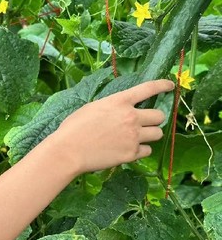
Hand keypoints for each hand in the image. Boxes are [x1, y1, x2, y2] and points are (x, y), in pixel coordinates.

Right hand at [55, 79, 174, 173]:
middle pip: (159, 116)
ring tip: (136, 138)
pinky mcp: (131, 154)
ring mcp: (133, 136)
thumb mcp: (92, 107)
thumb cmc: (73, 128)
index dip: (163, 86)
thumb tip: (120, 109)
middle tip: (144, 124)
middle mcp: (131, 117)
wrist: (68, 151)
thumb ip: (111, 106)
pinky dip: (140, 150)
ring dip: (150, 135)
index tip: (170, 86)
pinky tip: (128, 150)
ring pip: (157, 134)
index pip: (149, 88)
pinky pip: (147, 151)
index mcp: (119, 101)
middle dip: (154, 119)